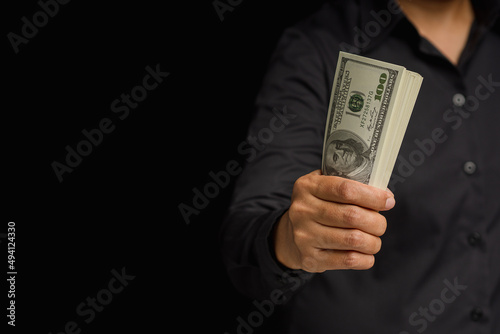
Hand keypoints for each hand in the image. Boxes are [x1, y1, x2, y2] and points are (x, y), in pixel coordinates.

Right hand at [273, 170, 394, 272]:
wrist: (291, 235)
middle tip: (380, 224)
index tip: (388, 200)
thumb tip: (385, 196)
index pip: (345, 189)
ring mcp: (304, 235)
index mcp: (307, 187)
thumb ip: (350, 185)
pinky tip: (366, 253)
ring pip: (353, 239)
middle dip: (376, 221)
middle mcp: (302, 210)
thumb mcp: (324, 186)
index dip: (372, 196)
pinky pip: (348, 260)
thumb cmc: (318, 207)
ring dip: (373, 241)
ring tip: (374, 239)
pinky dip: (366, 258)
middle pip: (352, 216)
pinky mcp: (310, 258)